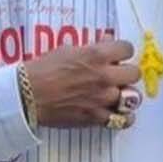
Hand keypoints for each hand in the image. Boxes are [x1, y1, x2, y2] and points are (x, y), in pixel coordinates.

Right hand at [25, 39, 142, 128]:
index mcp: (97, 55)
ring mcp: (102, 99)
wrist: (28, 95)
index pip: (127, 49)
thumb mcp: (67, 49)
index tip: (117, 56)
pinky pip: (123, 120)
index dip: (122, 52)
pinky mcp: (97, 117)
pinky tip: (118, 113)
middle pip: (135, 73)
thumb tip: (107, 41)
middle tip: (118, 76)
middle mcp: (104, 76)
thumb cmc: (43, 69)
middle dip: (127, 73)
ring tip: (118, 95)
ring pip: (133, 98)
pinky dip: (124, 118)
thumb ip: (91, 47)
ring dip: (126, 95)